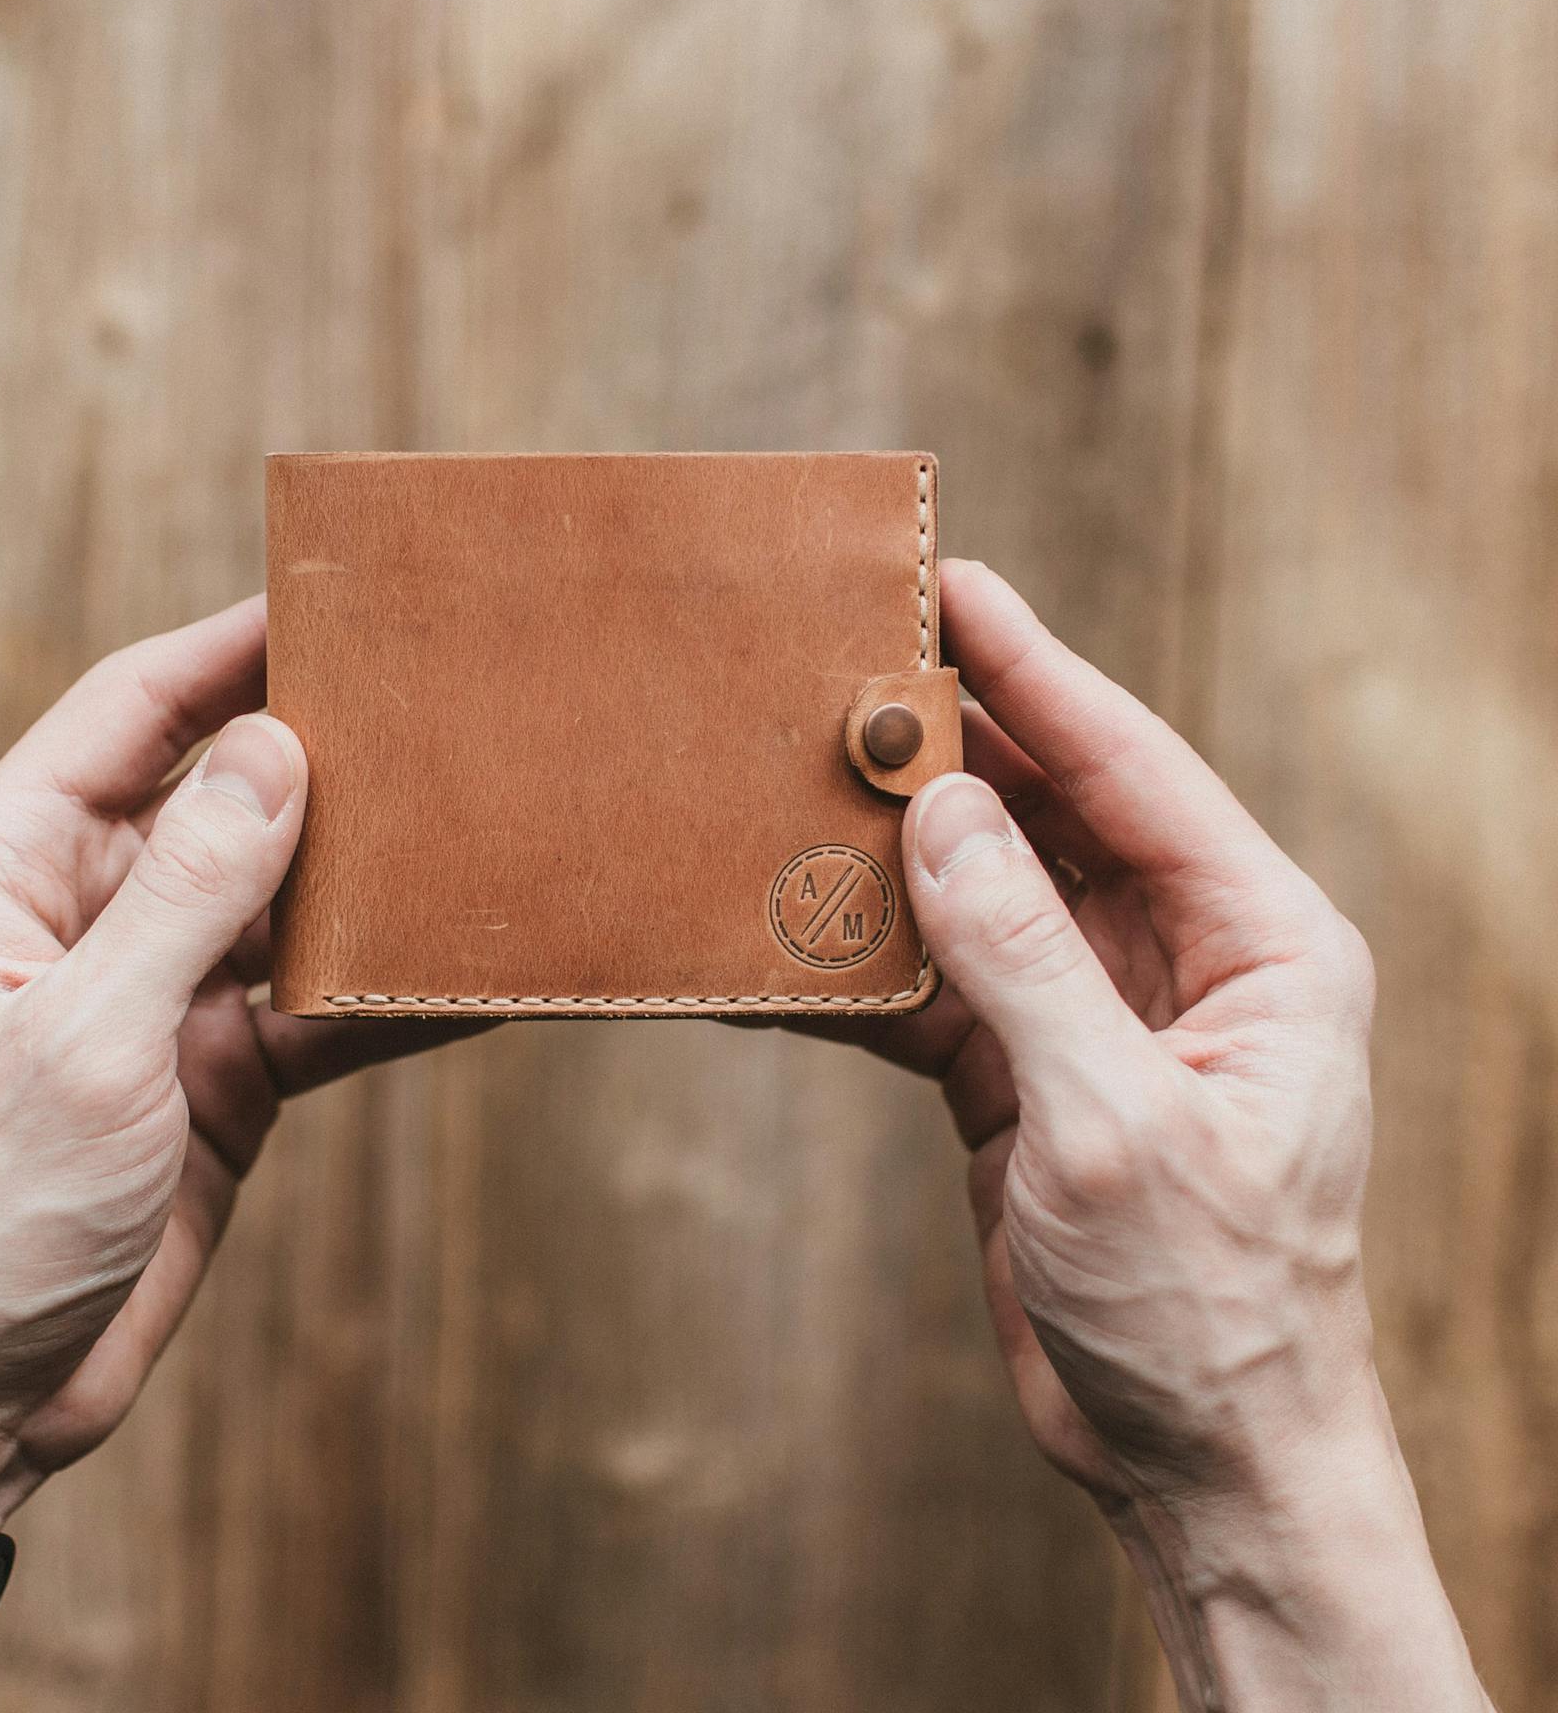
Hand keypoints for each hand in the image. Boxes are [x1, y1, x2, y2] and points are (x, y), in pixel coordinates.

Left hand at [0, 595, 473, 1532]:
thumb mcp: (82, 1037)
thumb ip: (186, 891)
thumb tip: (277, 750)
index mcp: (6, 869)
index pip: (128, 713)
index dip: (223, 648)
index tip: (326, 596)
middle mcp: (83, 913)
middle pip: (222, 797)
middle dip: (321, 756)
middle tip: (434, 703)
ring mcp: (155, 995)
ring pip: (283, 902)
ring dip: (368, 877)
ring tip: (476, 824)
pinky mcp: (214, 1075)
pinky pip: (317, 1010)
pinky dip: (388, 996)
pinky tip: (471, 973)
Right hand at [781, 561, 1485, 1709]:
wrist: (1200, 1462)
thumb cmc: (1208, 1304)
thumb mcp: (1117, 1124)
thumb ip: (1026, 961)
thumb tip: (947, 815)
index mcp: (1259, 943)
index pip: (1134, 772)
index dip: (1041, 674)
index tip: (957, 585)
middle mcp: (1183, 958)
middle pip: (1054, 811)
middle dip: (956, 744)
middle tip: (849, 663)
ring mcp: (1099, 1013)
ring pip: (985, 888)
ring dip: (898, 844)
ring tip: (797, 775)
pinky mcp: (1030, 1074)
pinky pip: (938, 982)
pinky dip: (865, 958)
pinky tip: (787, 930)